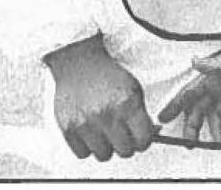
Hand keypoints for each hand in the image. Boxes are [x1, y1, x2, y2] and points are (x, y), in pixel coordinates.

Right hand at [44, 35, 156, 161]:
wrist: (80, 65)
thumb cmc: (108, 76)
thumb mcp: (135, 90)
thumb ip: (143, 115)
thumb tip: (152, 135)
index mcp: (127, 104)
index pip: (143, 140)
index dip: (144, 141)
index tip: (141, 138)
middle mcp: (107, 115)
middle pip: (125, 151)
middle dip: (127, 145)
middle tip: (123, 135)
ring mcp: (86, 123)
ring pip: (104, 155)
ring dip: (107, 147)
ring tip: (105, 132)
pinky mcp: (68, 129)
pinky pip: (83, 154)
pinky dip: (88, 147)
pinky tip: (91, 132)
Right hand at [157, 33, 220, 143]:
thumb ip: (214, 64)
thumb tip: (194, 61)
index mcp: (211, 75)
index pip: (188, 93)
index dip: (175, 105)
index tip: (163, 118)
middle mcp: (218, 85)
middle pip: (200, 109)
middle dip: (194, 127)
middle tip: (191, 144)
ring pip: (217, 115)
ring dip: (217, 130)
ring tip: (218, 144)